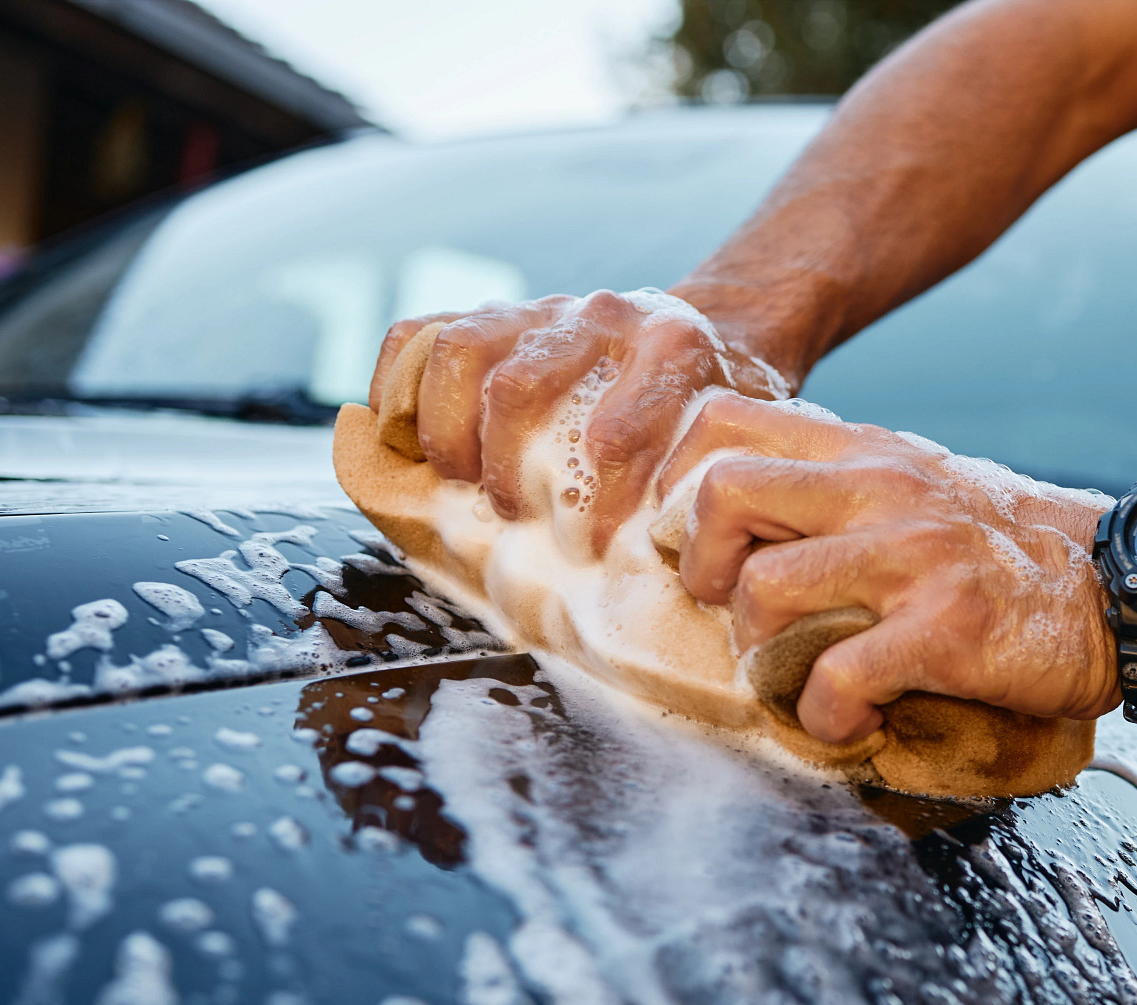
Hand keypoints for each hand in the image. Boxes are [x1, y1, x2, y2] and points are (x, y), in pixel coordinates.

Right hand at [367, 289, 786, 551]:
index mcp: (673, 348)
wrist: (717, 333)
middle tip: (515, 519)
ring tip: (461, 486)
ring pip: (462, 351)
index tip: (589, 544)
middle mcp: (604, 317)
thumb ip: (717, 485)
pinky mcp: (499, 315)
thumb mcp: (739, 441)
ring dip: (449, 432)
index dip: (594, 499)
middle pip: (518, 386)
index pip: (614, 428)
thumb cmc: (719, 412)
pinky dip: (397, 387)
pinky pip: (421, 334)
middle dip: (504, 467)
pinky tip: (401, 441)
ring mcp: (544, 309)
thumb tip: (694, 564)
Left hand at [671, 394, 1120, 742]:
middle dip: (699, 567)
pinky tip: (855, 722)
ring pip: (764, 591)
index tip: (692, 548)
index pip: (722, 423)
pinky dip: (826, 718)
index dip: (675, 486)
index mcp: (865, 452)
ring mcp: (911, 556)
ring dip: (761, 657)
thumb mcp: (920, 488)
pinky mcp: (943, 628)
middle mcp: (880, 489)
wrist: (1120, 590)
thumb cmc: (1009, 553)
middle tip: (733, 613)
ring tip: (799, 680)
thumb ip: (839, 490)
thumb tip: (740, 519)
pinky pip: (835, 678)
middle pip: (719, 494)